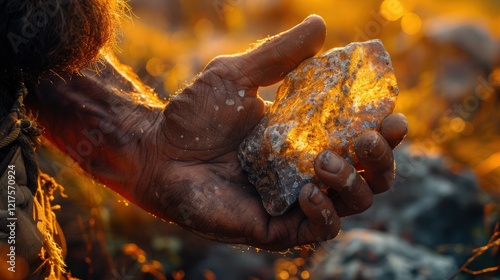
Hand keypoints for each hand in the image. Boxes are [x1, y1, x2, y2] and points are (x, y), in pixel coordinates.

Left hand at [140, 15, 407, 249]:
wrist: (157, 150)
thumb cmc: (196, 115)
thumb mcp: (240, 76)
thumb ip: (280, 54)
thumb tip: (321, 24)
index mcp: (309, 138)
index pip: (363, 142)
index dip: (386, 134)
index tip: (393, 116)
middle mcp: (309, 171)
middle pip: (370, 177)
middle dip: (380, 160)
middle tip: (367, 138)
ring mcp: (295, 201)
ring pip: (352, 204)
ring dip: (352, 183)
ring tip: (326, 160)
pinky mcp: (276, 227)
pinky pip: (318, 230)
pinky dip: (325, 214)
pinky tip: (310, 191)